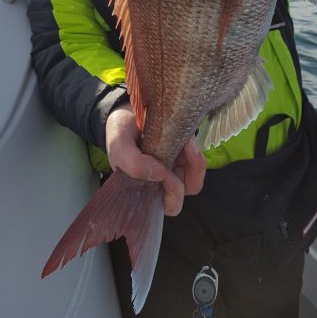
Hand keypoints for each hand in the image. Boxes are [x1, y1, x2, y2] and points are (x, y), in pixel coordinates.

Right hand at [106, 101, 205, 215]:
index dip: (170, 192)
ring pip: (194, 181)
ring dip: (194, 163)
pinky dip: (195, 152)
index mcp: (142, 189)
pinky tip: (187, 140)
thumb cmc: (121, 131)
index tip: (163, 170)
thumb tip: (159, 174)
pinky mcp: (183, 157)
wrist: (129, 111)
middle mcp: (159, 185)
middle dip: (186, 178)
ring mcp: (173, 171)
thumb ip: (131, 161)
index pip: (165, 206)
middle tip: (181, 153)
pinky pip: (197, 163)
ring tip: (186, 143)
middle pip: (182, 197)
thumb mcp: (118, 144)